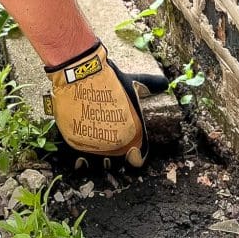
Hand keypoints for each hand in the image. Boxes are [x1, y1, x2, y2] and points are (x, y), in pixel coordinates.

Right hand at [44, 40, 167, 166]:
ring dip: (96, 161)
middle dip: (114, 158)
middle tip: (111, 145)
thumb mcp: (132, 82)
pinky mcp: (73, 143)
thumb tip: (165, 83)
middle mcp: (111, 145)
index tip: (132, 150)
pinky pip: (77, 161)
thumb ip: (149, 84)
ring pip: (96, 166)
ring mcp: (91, 146)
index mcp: (129, 135)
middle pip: (115, 164)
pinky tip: (80, 157)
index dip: (135, 157)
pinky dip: (79, 162)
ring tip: (96, 151)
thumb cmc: (108, 79)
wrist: (80, 72)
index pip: (136, 161)